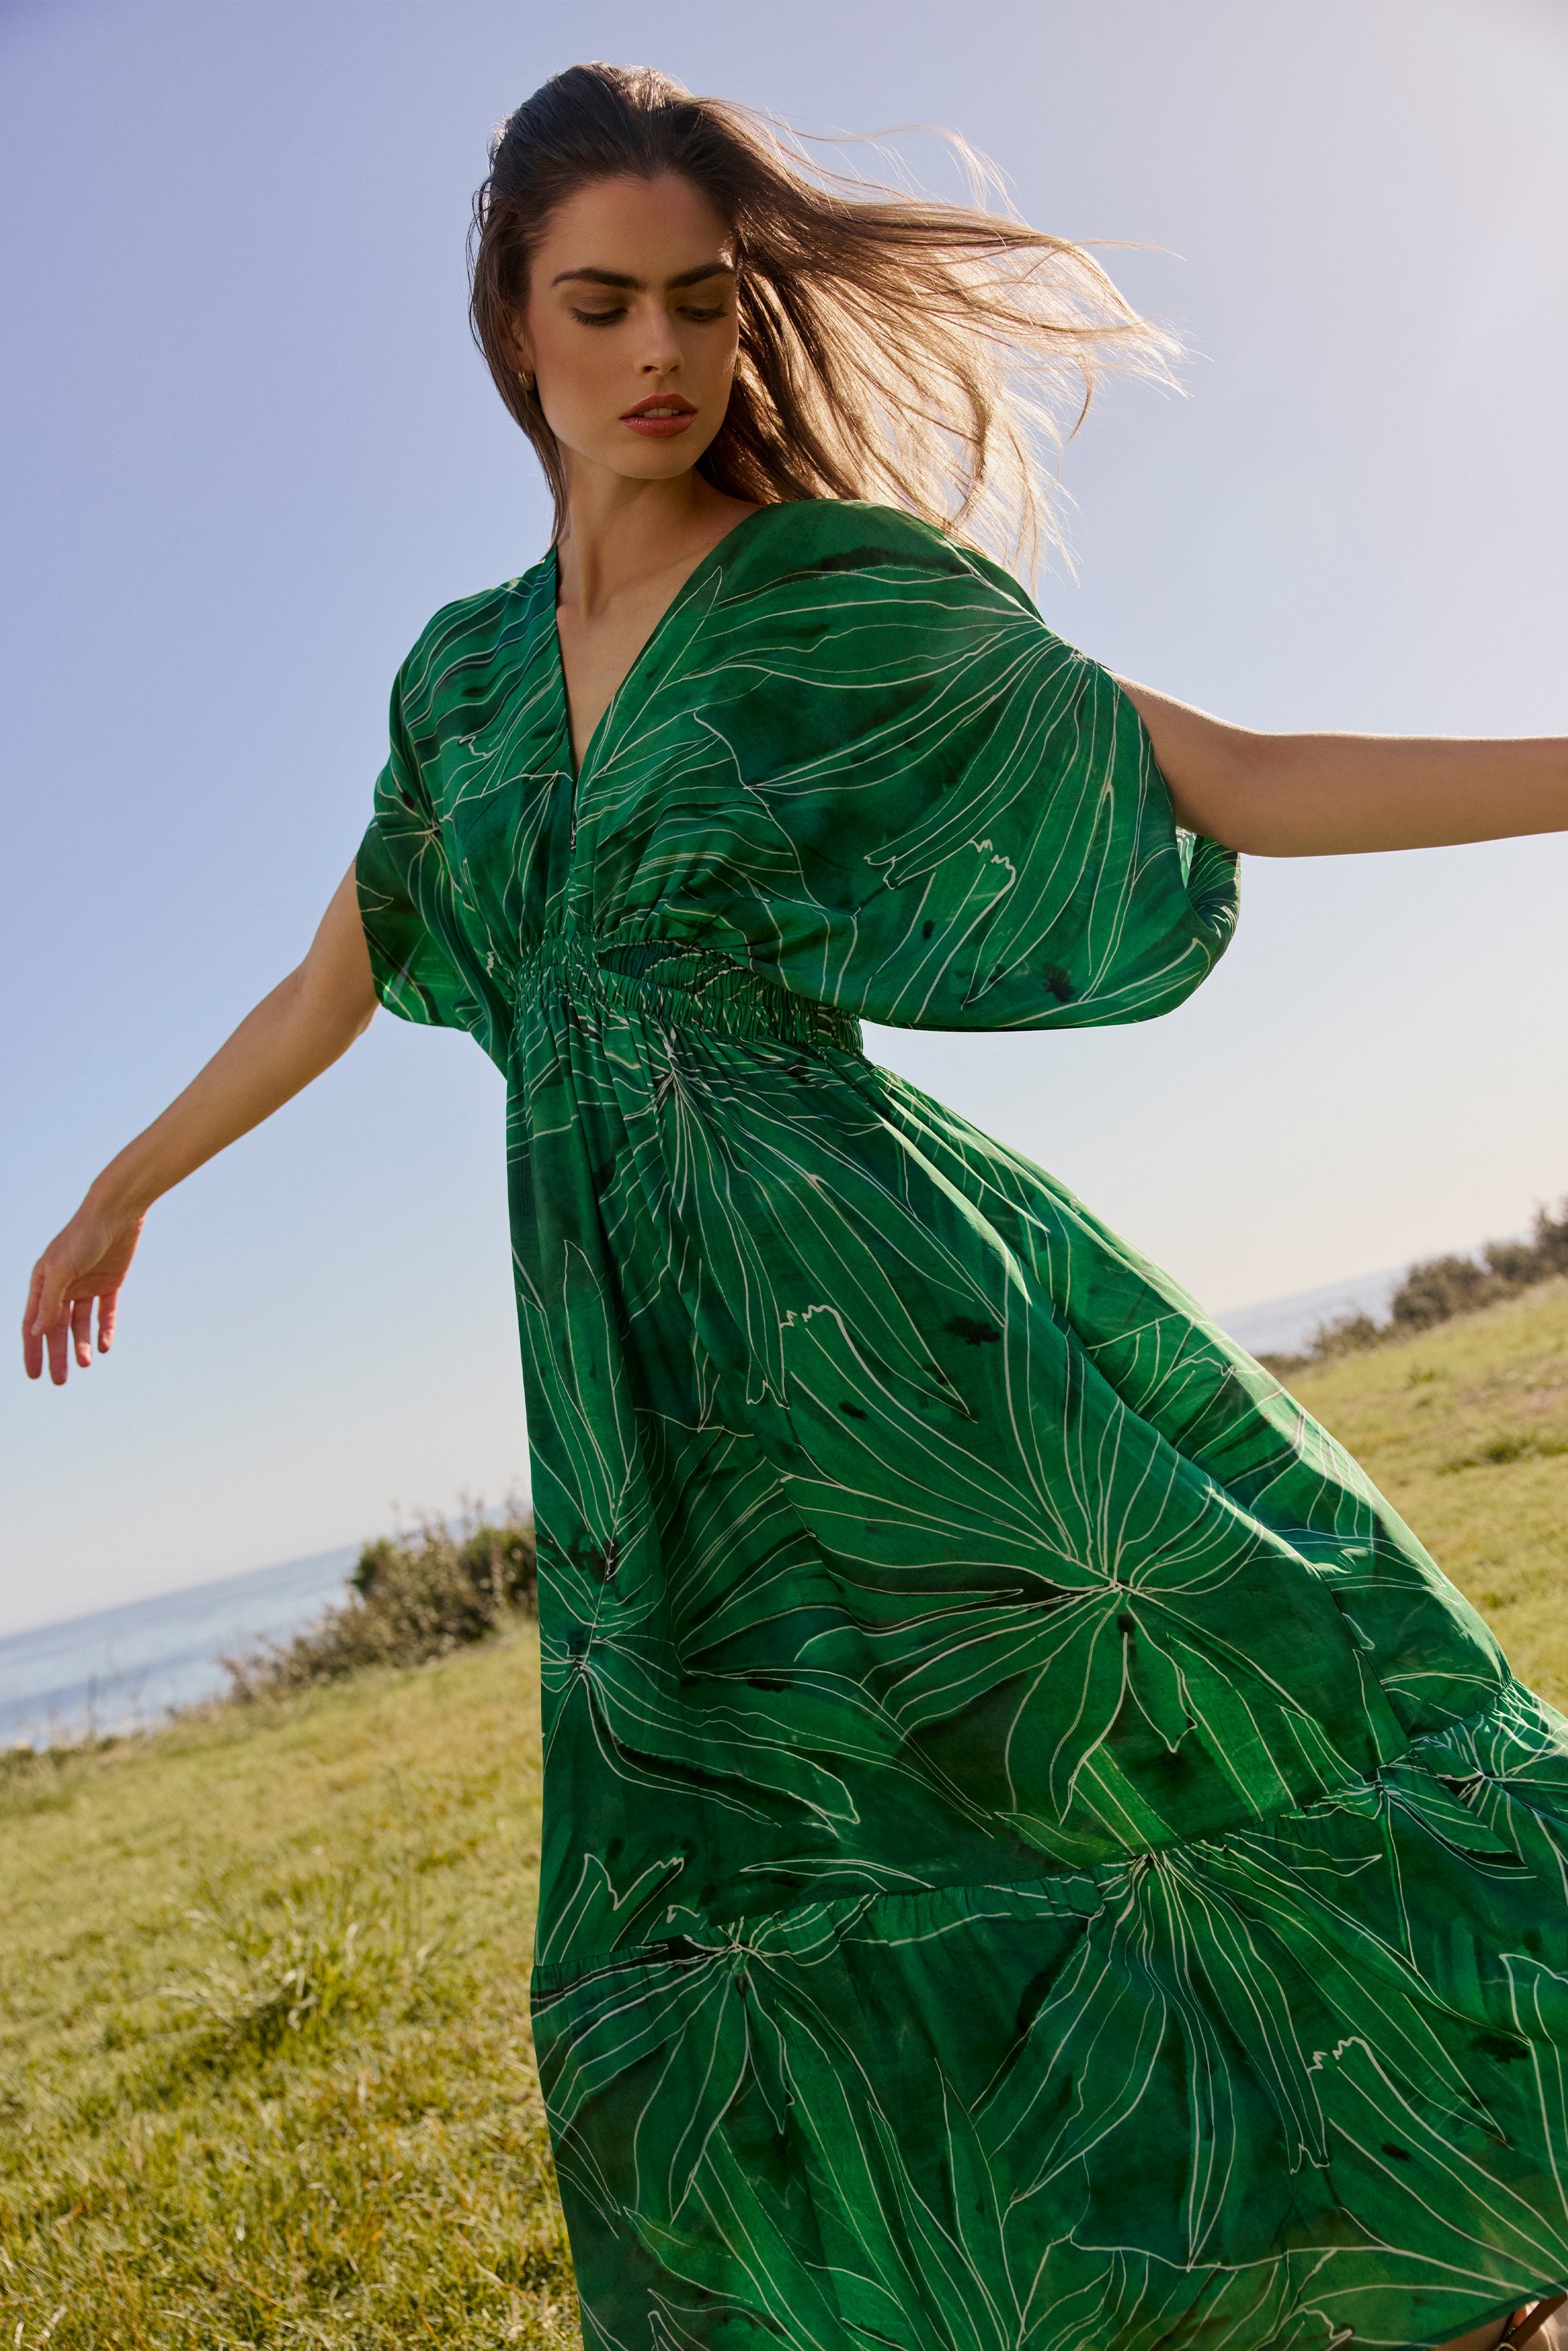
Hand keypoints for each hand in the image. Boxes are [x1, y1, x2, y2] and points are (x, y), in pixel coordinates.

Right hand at [23, 1200, 144, 1384]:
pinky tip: (103, 1347)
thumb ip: (49, 1302)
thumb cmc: (83, 1235)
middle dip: (57, 1355)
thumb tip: (34, 1333)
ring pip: (81, 1324)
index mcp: (43, 1281)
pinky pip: (105, 1313)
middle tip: (60, 1382)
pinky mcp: (110, 1282)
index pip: (34, 1323)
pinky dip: (104, 1330)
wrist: (118, 1211)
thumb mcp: (61, 1270)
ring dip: (81, 1345)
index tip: (33, 1375)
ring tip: (85, 1365)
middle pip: (57, 1328)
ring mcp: (86, 1285)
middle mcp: (63, 1285)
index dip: (32, 1350)